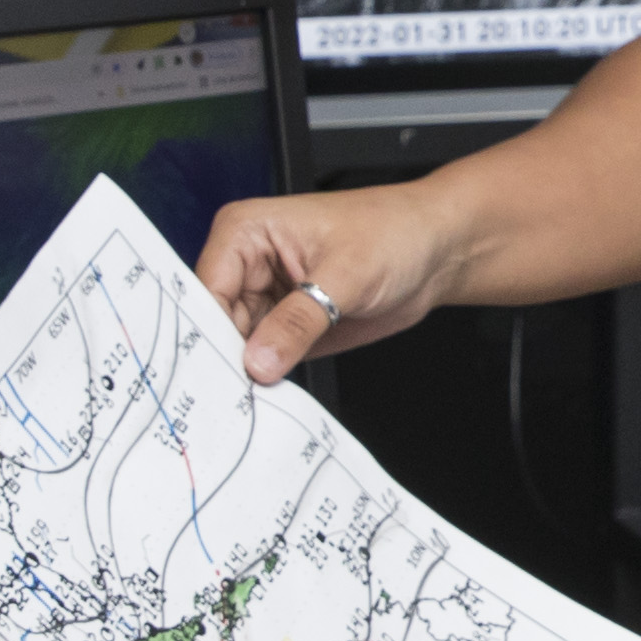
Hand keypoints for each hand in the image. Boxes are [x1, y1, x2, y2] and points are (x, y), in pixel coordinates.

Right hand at [196, 183, 474, 379]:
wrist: (435, 252)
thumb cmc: (394, 233)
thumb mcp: (346, 276)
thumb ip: (299, 321)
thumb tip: (258, 362)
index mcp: (245, 232)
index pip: (206, 291)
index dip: (205, 335)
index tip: (212, 378)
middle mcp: (246, 265)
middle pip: (213, 325)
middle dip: (223, 363)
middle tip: (229, 404)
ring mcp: (265, 299)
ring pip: (235, 349)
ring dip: (243, 378)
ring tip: (245, 408)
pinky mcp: (285, 328)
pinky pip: (263, 361)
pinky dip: (265, 383)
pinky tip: (266, 405)